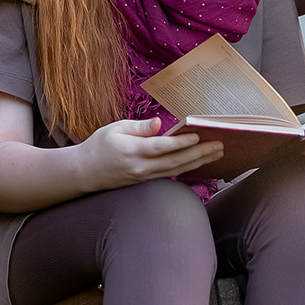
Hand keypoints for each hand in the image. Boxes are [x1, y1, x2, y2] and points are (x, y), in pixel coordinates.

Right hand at [85, 115, 222, 188]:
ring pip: (176, 169)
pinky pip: (171, 174)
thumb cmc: (99, 146)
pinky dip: (188, 168)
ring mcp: (144, 176)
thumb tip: (159, 123)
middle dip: (200, 153)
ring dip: (199, 162)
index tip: (198, 136)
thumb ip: (139, 127)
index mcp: (131, 151)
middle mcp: (140, 167)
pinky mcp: (146, 180)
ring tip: (217, 153)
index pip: (160, 147)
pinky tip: (201, 161)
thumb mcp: (115, 129)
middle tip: (220, 145)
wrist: (85, 172)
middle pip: (175, 161)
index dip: (180, 143)